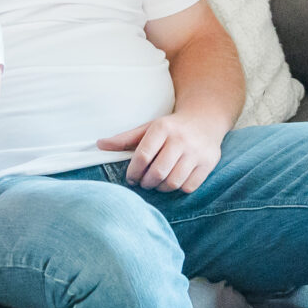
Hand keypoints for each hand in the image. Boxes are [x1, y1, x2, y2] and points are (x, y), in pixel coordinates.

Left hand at [98, 113, 223, 191]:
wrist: (205, 119)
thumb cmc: (171, 127)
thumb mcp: (148, 128)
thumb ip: (125, 139)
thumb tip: (99, 145)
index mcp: (162, 128)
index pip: (143, 155)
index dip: (134, 172)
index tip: (131, 178)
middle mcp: (180, 139)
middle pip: (158, 172)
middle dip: (146, 183)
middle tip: (143, 183)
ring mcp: (196, 152)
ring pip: (173, 182)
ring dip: (161, 188)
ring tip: (157, 183)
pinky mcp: (208, 163)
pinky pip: (189, 186)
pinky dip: (178, 188)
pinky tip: (173, 181)